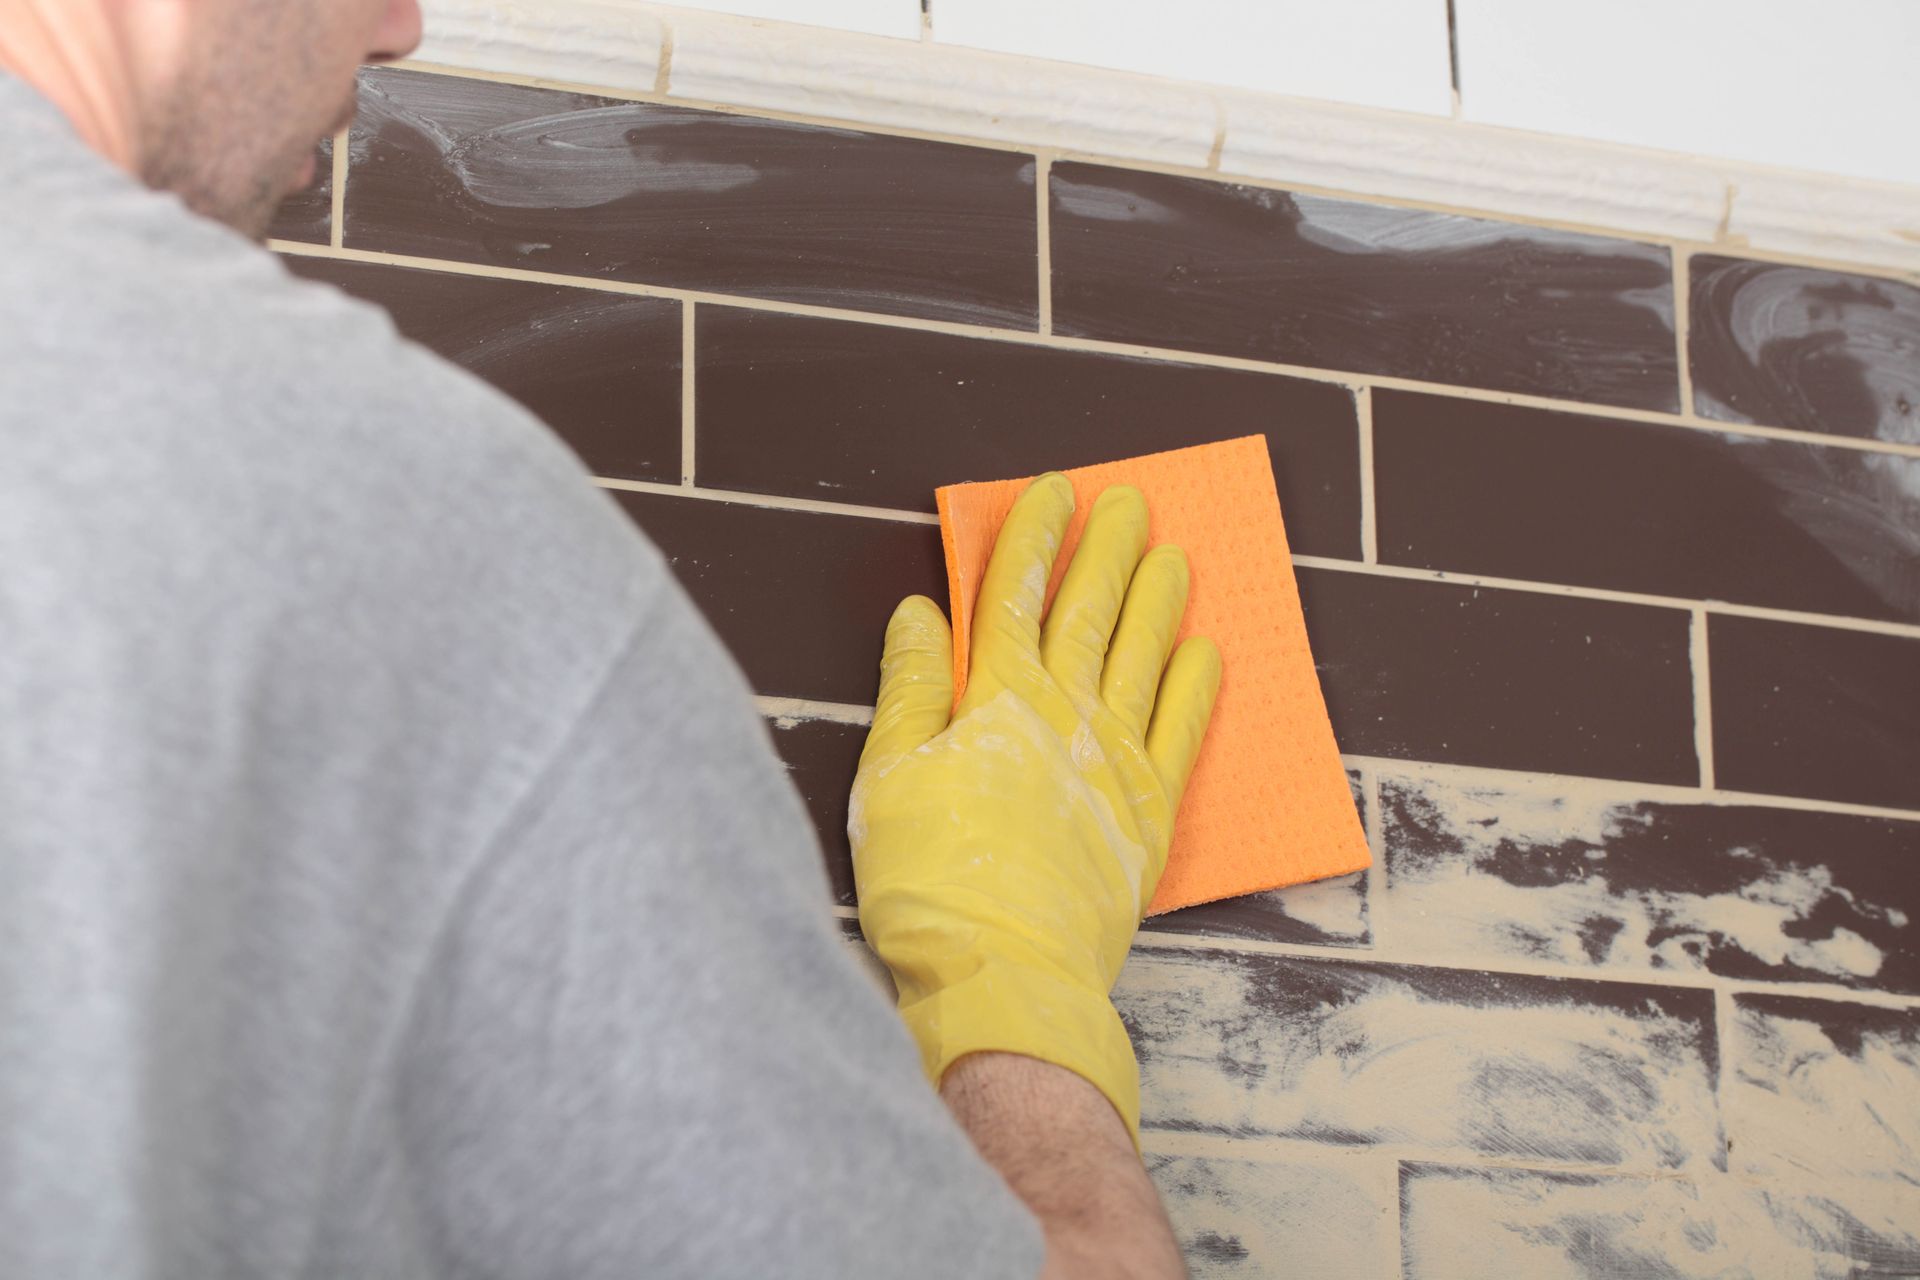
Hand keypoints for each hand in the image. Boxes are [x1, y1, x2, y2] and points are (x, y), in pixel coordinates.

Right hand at [849, 474, 1220, 1142]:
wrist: (1004, 977)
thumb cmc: (931, 883)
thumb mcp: (889, 776)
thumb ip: (911, 688)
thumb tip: (921, 613)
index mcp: (996, 699)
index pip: (1016, 595)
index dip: (1035, 538)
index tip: (1054, 492)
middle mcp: (1065, 715)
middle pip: (1089, 612)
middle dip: (1106, 550)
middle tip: (1130, 500)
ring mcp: (1116, 761)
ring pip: (1142, 658)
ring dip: (1156, 602)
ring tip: (1173, 555)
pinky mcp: (1150, 813)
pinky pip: (1181, 732)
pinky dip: (1193, 688)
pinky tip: (1205, 651)